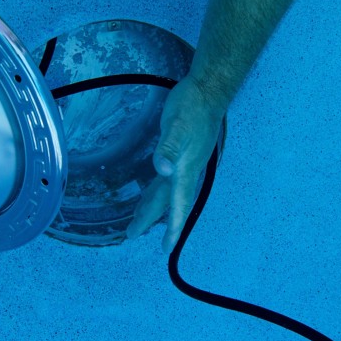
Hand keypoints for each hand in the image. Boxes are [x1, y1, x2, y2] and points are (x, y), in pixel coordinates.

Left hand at [125, 75, 226, 252]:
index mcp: (185, 169)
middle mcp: (185, 171)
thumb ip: (170, 148)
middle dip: (150, 220)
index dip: (173, 228)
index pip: (177, 205)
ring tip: (136, 223)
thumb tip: (163, 171)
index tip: (166, 248)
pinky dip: (155, 192)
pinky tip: (148, 194)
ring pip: (165, 193)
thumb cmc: (192, 107)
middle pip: (167, 203)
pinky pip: (165, 181)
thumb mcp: (178, 125)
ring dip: (151, 208)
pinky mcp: (179, 155)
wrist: (208, 91)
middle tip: (131, 235)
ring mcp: (183, 164)